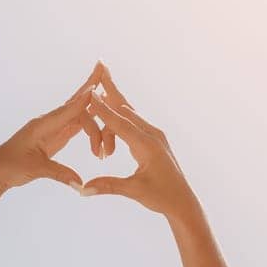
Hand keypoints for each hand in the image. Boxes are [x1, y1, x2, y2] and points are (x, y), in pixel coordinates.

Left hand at [0, 63, 107, 192]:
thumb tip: (80, 183)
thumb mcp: (36, 169)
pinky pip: (74, 124)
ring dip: (93, 108)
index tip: (98, 86)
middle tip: (103, 67)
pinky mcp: (54, 136)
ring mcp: (52, 128)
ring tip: (109, 91)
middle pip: (75, 104)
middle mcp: (48, 122)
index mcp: (42, 125)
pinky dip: (88, 118)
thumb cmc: (11, 167)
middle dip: (90, 87)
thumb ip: (59, 173)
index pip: (68, 109)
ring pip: (77, 113)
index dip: (84, 99)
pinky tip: (97, 110)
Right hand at [79, 64, 195, 217]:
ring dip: (112, 104)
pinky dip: (120, 115)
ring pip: (130, 114)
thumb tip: (82, 189)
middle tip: (99, 65)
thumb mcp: (134, 191)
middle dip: (110, 87)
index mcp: (147, 145)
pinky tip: (112, 108)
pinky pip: (134, 122)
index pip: (120, 123)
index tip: (90, 92)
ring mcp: (154, 135)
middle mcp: (152, 135)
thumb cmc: (161, 197)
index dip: (103, 108)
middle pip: (125, 107)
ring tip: (101, 82)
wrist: (183, 202)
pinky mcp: (154, 140)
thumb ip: (108, 186)